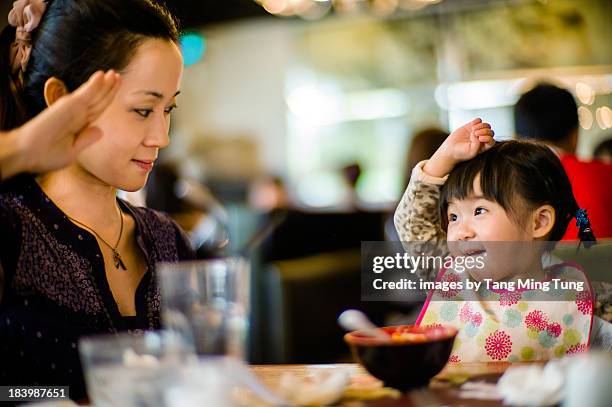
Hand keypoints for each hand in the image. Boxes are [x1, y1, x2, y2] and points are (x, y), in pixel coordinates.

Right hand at [1, 70, 120, 178]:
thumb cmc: (46, 155)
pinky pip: (85, 94)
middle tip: (118, 76)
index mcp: (80, 125)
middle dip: (109, 88)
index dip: (107, 99)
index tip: (115, 90)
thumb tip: (100, 130)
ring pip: (94, 94)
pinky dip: (94, 84)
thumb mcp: (73, 151)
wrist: (28, 153)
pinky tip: (102, 75)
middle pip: (98, 100)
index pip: (98, 109)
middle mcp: (78, 115)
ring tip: (114, 74)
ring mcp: (73, 109)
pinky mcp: (68, 106)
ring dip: (105, 83)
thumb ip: (87, 139)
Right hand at [423, 118, 494, 177]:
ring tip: (473, 129)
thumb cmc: (460, 153)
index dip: (488, 138)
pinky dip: (477, 121)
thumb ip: (477, 144)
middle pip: (490, 132)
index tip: (479, 139)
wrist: (450, 149)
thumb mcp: (471, 152)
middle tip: (475, 133)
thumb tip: (477, 134)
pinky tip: (472, 125)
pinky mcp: (471, 126)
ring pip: (486, 125)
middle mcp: (482, 139)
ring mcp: (477, 132)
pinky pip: (479, 120)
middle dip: (484, 131)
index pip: (492, 140)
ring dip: (481, 126)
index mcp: (484, 146)